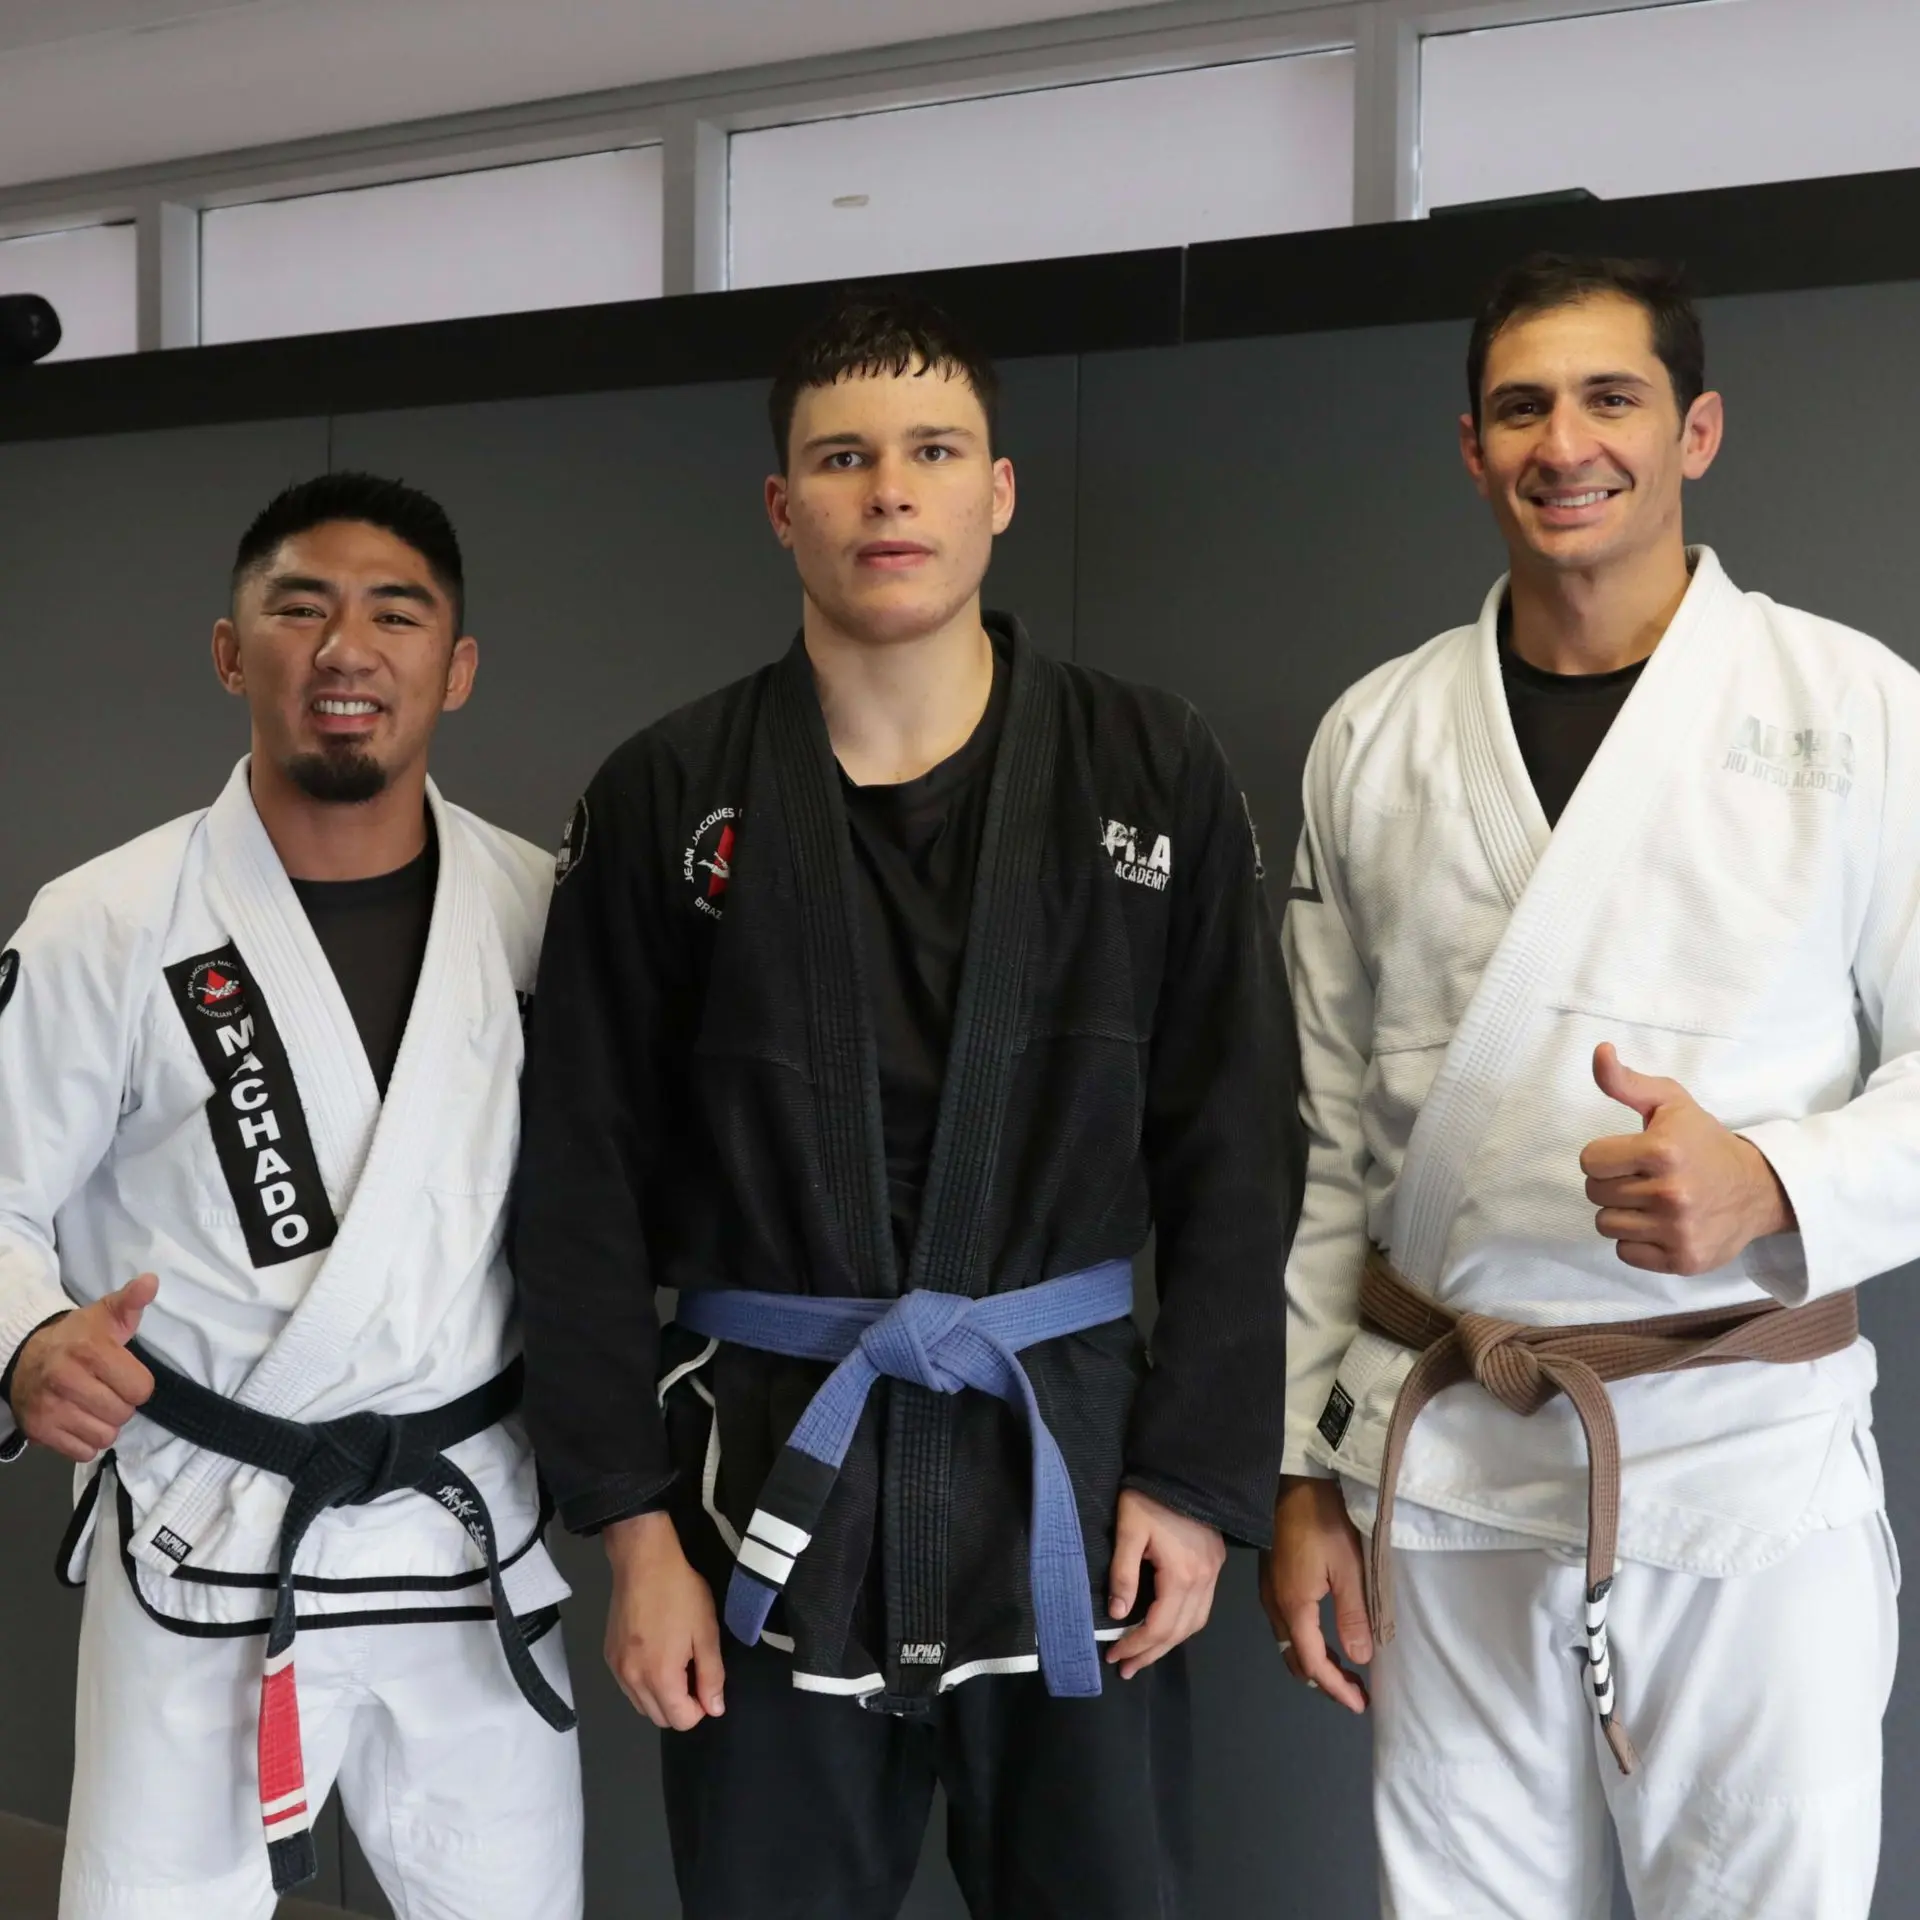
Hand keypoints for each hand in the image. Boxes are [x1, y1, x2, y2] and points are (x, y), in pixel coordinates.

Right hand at [9, 1274, 156, 1462]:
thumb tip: (151, 1282)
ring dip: (104, 1425)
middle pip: (123, 1414)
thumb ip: (131, 1301)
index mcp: (90, 1351)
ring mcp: (50, 1408)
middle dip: (121, 1405)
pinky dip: (85, 1442)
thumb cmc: (76, 1337)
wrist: (24, 1357)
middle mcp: (67, 1380)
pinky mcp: (38, 1431)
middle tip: (108, 1391)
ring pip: (104, 1437)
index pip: (140, 1389)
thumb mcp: (105, 1315)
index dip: (138, 1384)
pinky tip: (79, 1421)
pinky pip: (82, 1452)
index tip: (125, 1376)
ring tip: (94, 1407)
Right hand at [602, 1510, 725, 1730]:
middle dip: (681, 1705)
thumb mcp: (706, 1632)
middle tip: (693, 1670)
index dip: (701, 1708)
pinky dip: (644, 1683)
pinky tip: (655, 1653)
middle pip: (659, 1718)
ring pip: (642, 1705)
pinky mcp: (608, 1656)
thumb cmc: (680, 1593)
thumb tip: (714, 1708)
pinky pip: (628, 1687)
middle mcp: (632, 1680)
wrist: (643, 1561)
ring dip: (661, 1696)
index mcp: (659, 1677)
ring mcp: (616, 1669)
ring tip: (675, 1660)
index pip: (681, 1721)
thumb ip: (712, 1676)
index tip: (706, 1681)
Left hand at [1104, 1488, 1226, 1677]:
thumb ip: (1123, 1574)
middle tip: (1126, 1667)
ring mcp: (1214, 1572)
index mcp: (1183, 1575)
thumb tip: (1118, 1615)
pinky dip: (1184, 1624)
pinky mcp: (1216, 1563)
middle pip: (1179, 1632)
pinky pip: (1203, 1607)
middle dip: (1151, 1652)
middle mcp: (1204, 1580)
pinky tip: (1166, 1626)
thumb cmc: (1150, 1497)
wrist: (1184, 1468)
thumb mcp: (1128, 1531)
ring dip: (1170, 1642)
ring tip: (1144, 1653)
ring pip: (1196, 1622)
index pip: (1159, 1627)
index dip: (1136, 1646)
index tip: (1114, 1656)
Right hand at [1259, 1475, 1369, 1713]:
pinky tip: (1320, 1634)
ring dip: (1313, 1660)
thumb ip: (1353, 1615)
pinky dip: (1304, 1640)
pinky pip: (1284, 1623)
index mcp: (1294, 1606)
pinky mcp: (1270, 1576)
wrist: (1291, 1478)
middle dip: (1323, 1679)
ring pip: (1287, 1641)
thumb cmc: (1323, 1521)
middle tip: (1354, 1691)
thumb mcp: (1348, 1567)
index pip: (1312, 1662)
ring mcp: (1268, 1589)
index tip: (1359, 1705)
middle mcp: (1274, 1604)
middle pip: (1295, 1656)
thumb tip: (1358, 1659)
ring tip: (1341, 1668)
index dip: (1335, 1687)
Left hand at [1581, 1043, 1794, 1274]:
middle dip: (1613, 1182)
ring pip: (1606, 1224)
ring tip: (1652, 1200)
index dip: (1604, 1155)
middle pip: (1595, 1192)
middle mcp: (1670, 1193)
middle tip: (1644, 1177)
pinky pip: (1625, 1252)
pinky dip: (1637, 1241)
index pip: (1589, 1161)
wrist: (1758, 1188)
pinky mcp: (1683, 1260)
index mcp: (1662, 1151)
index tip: (1628, 1154)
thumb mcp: (1670, 1103)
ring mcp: (1678, 1230)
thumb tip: (1600, 1051)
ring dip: (1622, 1212)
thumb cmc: (1703, 1141)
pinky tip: (1661, 1224)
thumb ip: (1626, 1081)